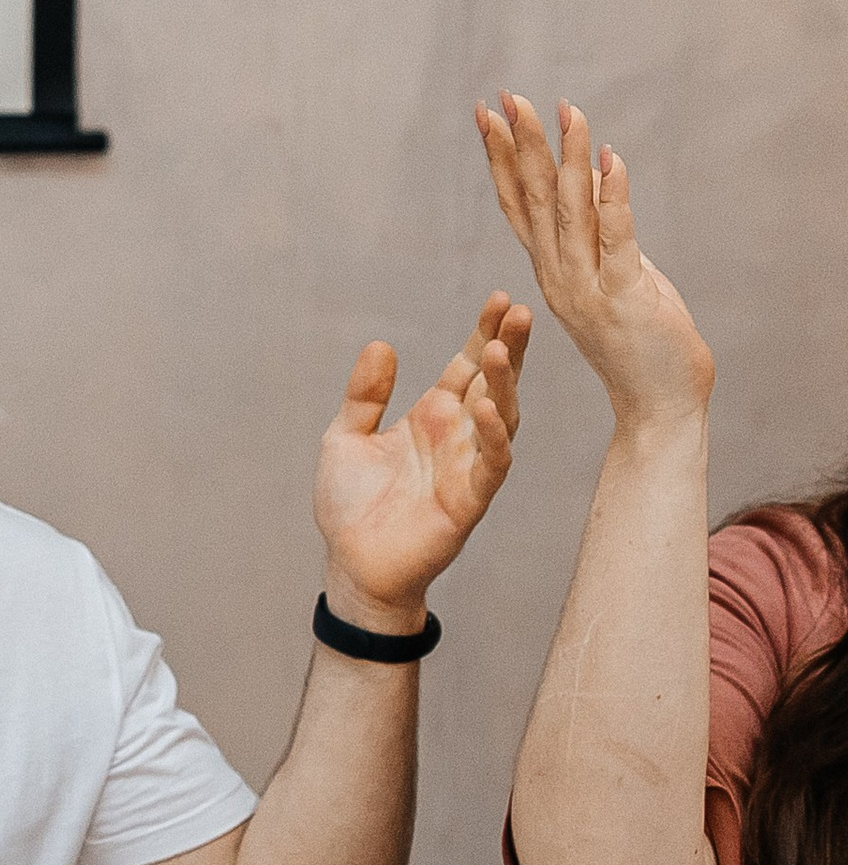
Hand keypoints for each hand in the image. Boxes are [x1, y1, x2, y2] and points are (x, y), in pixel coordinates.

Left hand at [313, 290, 529, 626]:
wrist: (351, 564)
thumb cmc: (351, 505)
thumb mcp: (344, 438)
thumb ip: (364, 395)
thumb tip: (380, 344)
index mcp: (431, 417)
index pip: (465, 366)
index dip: (484, 333)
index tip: (501, 299)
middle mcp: (457, 436)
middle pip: (492, 383)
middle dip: (508, 347)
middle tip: (521, 310)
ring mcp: (467, 467)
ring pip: (500, 417)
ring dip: (502, 385)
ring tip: (500, 349)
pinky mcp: (469, 501)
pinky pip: (491, 465)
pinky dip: (494, 438)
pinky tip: (488, 410)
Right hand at [477, 93, 712, 432]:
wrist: (657, 406)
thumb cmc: (642, 346)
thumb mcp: (618, 276)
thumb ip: (602, 231)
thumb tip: (594, 175)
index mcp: (552, 272)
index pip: (517, 205)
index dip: (500, 159)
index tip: (488, 116)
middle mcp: (557, 277)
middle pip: (530, 201)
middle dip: (517, 146)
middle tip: (503, 99)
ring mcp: (586, 287)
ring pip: (569, 211)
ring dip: (563, 157)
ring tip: (561, 111)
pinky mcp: (623, 296)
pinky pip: (616, 238)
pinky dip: (612, 196)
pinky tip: (609, 159)